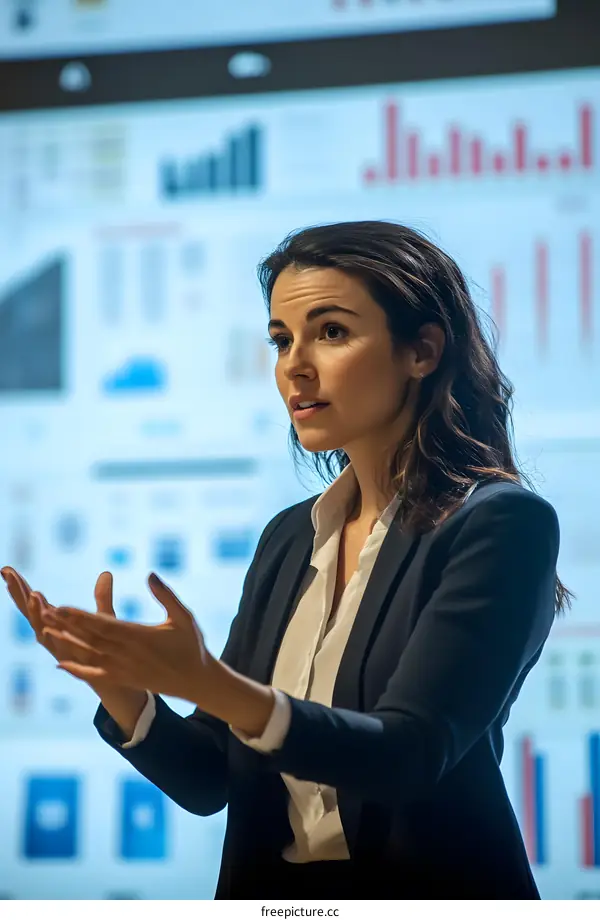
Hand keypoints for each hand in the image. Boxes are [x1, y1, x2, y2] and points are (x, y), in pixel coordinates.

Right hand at [1, 566, 124, 693]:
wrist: (113, 681)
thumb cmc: (104, 650)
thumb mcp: (102, 618)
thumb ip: (102, 596)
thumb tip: (106, 573)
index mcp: (56, 623)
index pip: (34, 601)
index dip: (21, 586)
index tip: (7, 569)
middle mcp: (52, 634)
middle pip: (30, 611)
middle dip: (18, 592)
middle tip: (6, 572)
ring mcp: (58, 647)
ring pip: (40, 628)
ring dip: (35, 611)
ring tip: (33, 593)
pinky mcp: (69, 659)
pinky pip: (56, 645)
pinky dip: (50, 633)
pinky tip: (46, 621)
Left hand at [39, 572, 215, 704]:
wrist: (197, 681)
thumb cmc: (192, 645)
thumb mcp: (184, 616)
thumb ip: (166, 595)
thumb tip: (150, 574)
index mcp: (140, 636)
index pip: (103, 624)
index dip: (80, 617)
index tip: (61, 607)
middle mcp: (127, 654)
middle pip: (91, 638)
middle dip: (67, 625)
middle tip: (44, 612)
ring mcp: (124, 669)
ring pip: (89, 655)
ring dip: (67, 644)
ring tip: (45, 632)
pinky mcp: (124, 679)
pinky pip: (96, 675)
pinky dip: (77, 670)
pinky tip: (60, 664)